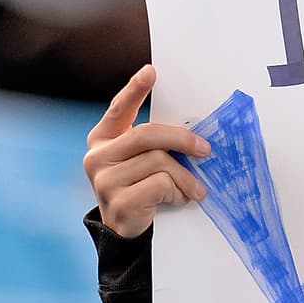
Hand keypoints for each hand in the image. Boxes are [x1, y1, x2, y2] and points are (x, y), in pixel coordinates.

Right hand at [83, 64, 210, 237]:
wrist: (125, 230)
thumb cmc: (140, 189)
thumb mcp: (142, 162)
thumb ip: (154, 145)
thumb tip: (193, 136)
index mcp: (103, 138)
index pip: (119, 109)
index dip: (134, 90)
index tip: (151, 72)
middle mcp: (97, 155)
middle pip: (147, 135)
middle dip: (182, 140)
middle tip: (205, 150)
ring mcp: (104, 179)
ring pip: (159, 163)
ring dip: (184, 177)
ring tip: (193, 189)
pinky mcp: (118, 201)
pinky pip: (160, 185)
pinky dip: (178, 192)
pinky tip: (179, 200)